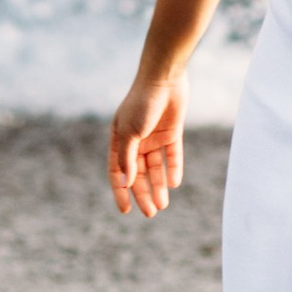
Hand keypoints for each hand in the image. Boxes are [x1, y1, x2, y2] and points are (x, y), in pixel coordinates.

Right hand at [109, 68, 186, 218]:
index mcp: (119, 139)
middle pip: (137, 174)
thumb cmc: (141, 103)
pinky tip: (174, 183)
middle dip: (142, 194)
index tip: (125, 211)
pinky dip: (173, 168)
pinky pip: (172, 155)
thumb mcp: (130, 133)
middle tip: (151, 213)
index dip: (120, 191)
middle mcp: (136, 140)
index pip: (117, 172)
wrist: (164, 78)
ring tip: (163, 204)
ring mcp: (154, 137)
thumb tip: (124, 184)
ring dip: (158, 186)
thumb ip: (127, 158)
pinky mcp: (172, 132)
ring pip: (155, 167)